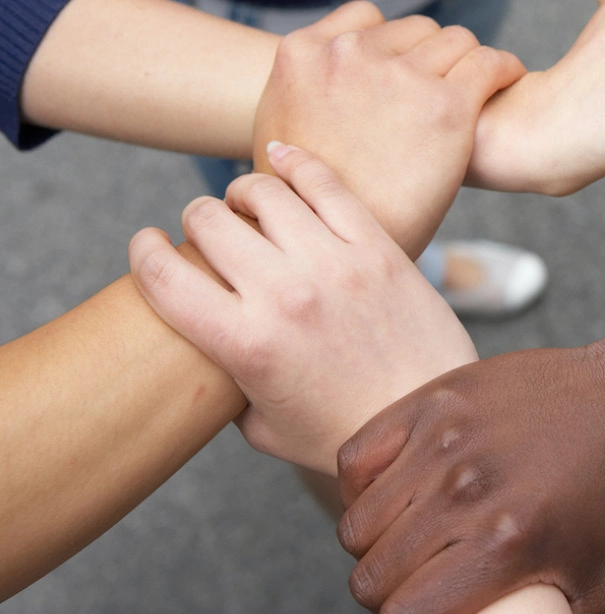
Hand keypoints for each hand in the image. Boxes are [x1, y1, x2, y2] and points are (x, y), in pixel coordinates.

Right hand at [129, 145, 477, 475]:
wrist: (430, 422)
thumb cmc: (347, 434)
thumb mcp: (264, 428)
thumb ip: (226, 387)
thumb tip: (206, 356)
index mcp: (245, 345)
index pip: (163, 277)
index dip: (144, 253)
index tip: (148, 247)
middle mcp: (284, 296)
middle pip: (208, 222)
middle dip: (196, 223)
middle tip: (208, 233)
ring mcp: (333, 265)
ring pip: (263, 193)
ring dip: (241, 193)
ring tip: (246, 205)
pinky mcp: (377, 248)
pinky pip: (325, 184)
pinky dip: (294, 162)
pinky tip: (281, 158)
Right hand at [252, 2, 524, 253]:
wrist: (342, 251)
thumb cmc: (313, 211)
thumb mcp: (282, 138)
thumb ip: (306, 98)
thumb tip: (322, 88)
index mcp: (302, 55)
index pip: (367, 19)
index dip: (394, 47)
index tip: (410, 72)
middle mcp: (349, 55)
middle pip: (415, 31)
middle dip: (431, 58)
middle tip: (447, 91)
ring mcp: (398, 77)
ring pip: (455, 41)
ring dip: (467, 63)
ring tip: (481, 87)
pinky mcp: (446, 105)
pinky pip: (488, 63)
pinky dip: (503, 69)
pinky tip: (508, 81)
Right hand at [336, 303, 604, 613]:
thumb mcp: (600, 588)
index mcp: (506, 545)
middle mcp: (468, 491)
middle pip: (371, 575)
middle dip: (387, 594)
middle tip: (417, 583)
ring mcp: (447, 440)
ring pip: (357, 522)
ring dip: (373, 545)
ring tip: (405, 540)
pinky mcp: (438, 398)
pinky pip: (357, 456)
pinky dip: (361, 487)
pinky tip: (389, 494)